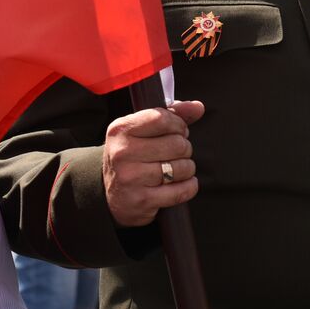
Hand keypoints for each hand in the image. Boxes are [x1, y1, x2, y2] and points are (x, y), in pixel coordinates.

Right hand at [102, 101, 204, 226]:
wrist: (111, 195)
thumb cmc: (134, 156)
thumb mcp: (143, 130)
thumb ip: (172, 115)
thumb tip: (198, 107)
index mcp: (121, 130)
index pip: (163, 118)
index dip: (178, 125)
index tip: (176, 131)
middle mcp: (122, 153)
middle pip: (179, 144)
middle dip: (184, 149)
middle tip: (172, 154)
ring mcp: (130, 178)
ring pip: (184, 167)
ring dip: (186, 169)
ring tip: (172, 170)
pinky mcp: (142, 200)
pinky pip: (183, 190)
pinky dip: (188, 187)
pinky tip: (176, 185)